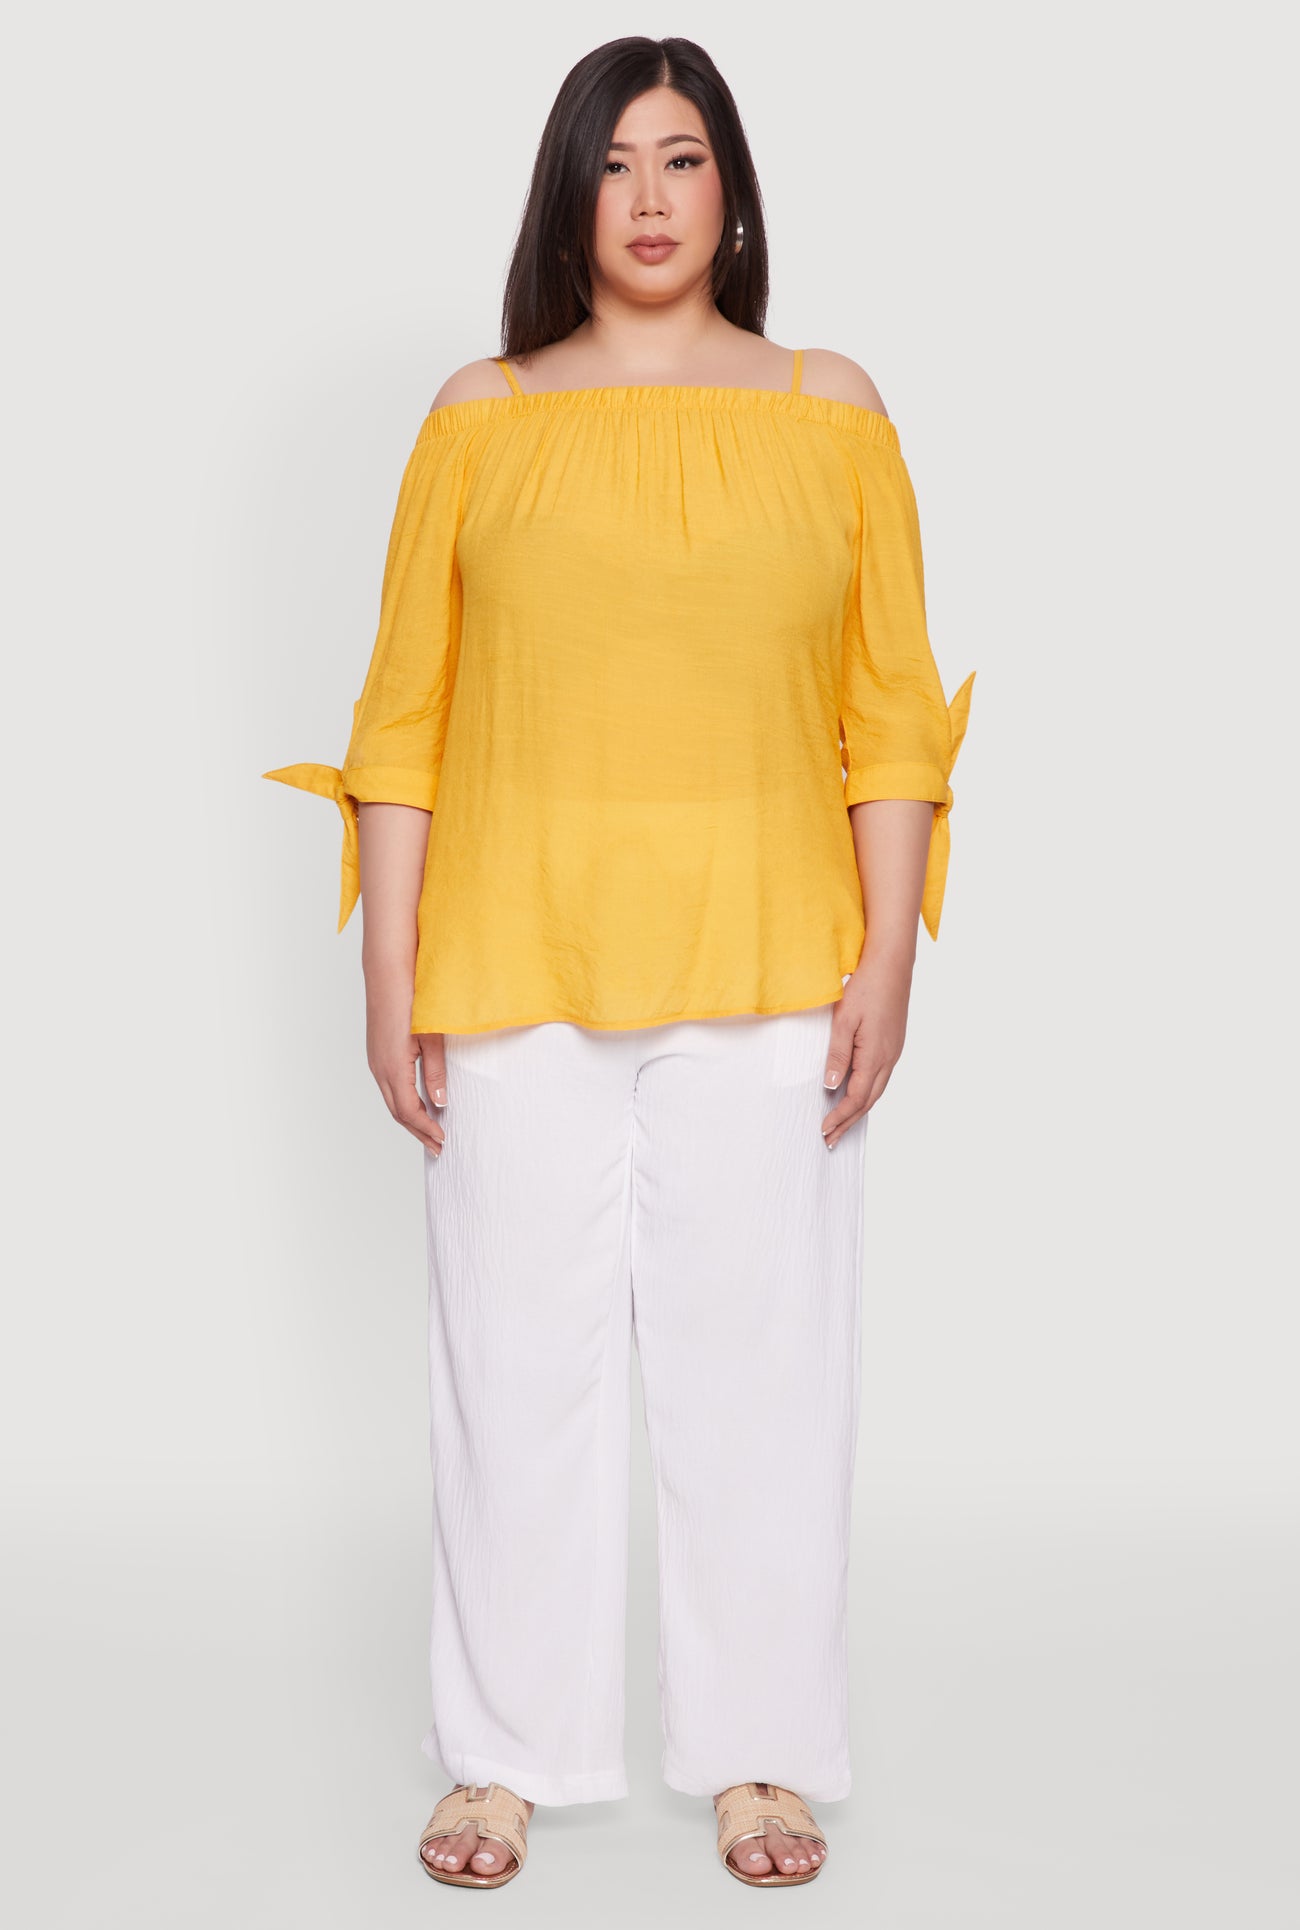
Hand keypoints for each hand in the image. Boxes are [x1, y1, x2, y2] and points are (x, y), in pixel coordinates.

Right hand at [366, 991, 446, 1156]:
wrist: (387, 972)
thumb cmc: (412, 1000)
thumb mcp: (432, 1037)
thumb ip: (436, 1071)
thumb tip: (440, 1102)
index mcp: (392, 1067)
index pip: (409, 1110)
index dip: (426, 1128)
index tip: (443, 1140)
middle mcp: (379, 1068)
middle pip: (398, 1112)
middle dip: (418, 1131)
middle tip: (438, 1147)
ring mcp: (375, 1061)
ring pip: (391, 1100)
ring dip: (410, 1119)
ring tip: (429, 1132)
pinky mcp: (377, 1053)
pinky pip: (388, 1087)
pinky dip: (403, 1102)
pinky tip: (417, 1103)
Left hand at [821, 950, 913, 1147]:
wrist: (892, 964)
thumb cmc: (866, 986)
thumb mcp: (844, 1020)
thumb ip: (838, 1054)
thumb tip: (832, 1085)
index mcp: (876, 1055)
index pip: (856, 1097)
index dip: (840, 1117)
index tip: (823, 1130)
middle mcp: (889, 1058)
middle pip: (868, 1100)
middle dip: (849, 1122)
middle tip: (831, 1139)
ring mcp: (893, 1051)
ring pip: (876, 1090)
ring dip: (858, 1110)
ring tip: (841, 1124)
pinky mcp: (893, 1044)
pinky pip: (880, 1077)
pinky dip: (867, 1093)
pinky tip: (857, 1095)